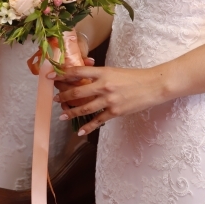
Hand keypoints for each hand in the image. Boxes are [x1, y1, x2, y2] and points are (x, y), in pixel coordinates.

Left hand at [51, 64, 167, 134]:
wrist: (153, 85)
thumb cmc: (135, 77)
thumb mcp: (115, 71)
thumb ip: (100, 75)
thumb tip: (85, 79)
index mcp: (103, 72)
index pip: (78, 72)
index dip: (63, 74)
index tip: (51, 76)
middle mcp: (104, 85)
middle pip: (78, 91)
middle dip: (64, 96)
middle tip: (55, 99)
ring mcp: (109, 99)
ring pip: (85, 107)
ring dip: (72, 112)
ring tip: (62, 116)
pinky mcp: (115, 111)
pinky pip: (98, 120)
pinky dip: (88, 126)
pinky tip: (80, 132)